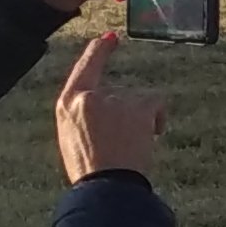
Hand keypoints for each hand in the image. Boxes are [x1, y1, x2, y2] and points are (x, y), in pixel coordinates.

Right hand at [54, 35, 167, 181]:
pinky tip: (152, 137)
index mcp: (67, 105)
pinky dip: (158, 118)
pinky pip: (155, 104)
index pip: (83, 69)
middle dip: (125, 118)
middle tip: (119, 146)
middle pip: (118, 95)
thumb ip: (85, 116)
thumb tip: (103, 109)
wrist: (106, 188)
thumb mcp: (73, 138)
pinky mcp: (138, 105)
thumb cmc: (91, 171)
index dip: (97, 52)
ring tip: (130, 149)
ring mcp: (114, 100)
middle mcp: (88, 97)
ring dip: (139, 122)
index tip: (109, 38)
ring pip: (137, 102)